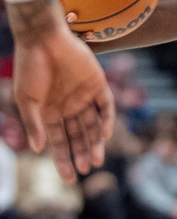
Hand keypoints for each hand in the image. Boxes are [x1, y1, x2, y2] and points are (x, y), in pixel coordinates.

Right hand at [12, 10, 115, 181]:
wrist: (43, 39)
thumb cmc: (30, 68)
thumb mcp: (27, 100)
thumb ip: (34, 124)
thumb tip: (38, 149)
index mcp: (50, 114)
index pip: (60, 142)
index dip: (64, 160)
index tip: (70, 179)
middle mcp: (69, 107)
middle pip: (79, 136)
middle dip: (82, 154)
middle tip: (87, 170)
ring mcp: (84, 96)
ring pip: (93, 125)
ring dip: (95, 142)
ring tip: (96, 160)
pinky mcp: (98, 83)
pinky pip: (106, 105)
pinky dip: (107, 120)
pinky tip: (104, 135)